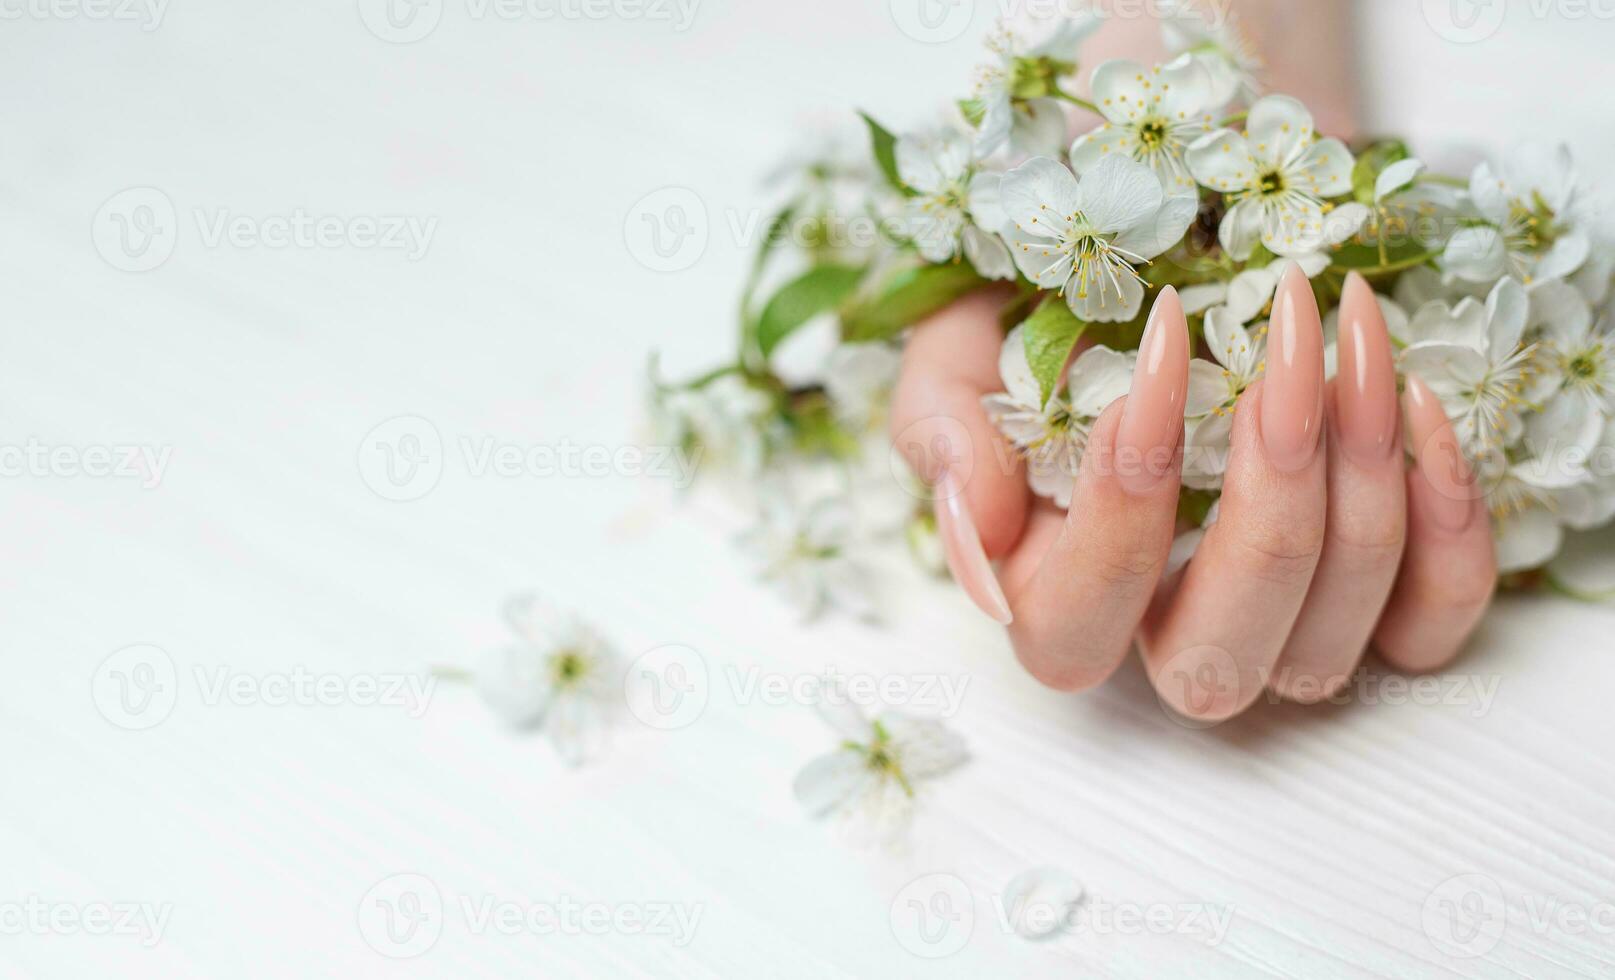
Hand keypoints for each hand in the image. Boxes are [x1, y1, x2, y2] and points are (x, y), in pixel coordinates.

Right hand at [889, 266, 1497, 721]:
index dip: (1119, 517)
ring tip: (1353, 331)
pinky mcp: (1391, 594)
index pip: (1071, 631)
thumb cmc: (1064, 276)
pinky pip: (1434, 624)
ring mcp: (1285, 624)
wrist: (1184, 201)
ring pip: (1330, 645)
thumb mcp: (964, 334)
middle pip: (1213, 664)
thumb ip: (941, 427)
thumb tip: (978, 536)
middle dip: (1264, 502)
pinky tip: (1418, 406)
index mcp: (1055, 588)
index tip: (1155, 356)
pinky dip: (1446, 527)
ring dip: (1360, 482)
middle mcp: (1168, 630)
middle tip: (1287, 350)